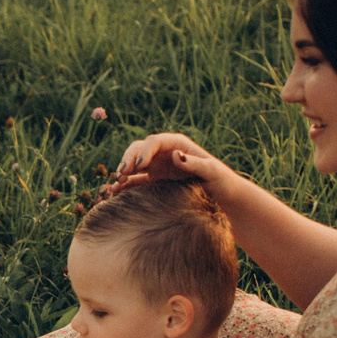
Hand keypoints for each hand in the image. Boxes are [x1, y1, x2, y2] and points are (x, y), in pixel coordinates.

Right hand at [109, 132, 233, 194]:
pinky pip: (135, 180)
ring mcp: (158, 166)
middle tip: (122, 173)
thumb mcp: (210, 171)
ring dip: (123, 170)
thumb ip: (194, 163)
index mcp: (177, 145)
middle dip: (129, 159)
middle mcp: (164, 153)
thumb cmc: (220, 180)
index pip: (155, 142)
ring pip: (134, 163)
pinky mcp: (154, 180)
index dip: (144, 151)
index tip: (140, 166)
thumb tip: (175, 155)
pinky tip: (114, 192)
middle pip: (140, 149)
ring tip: (117, 182)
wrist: (222, 195)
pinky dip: (124, 185)